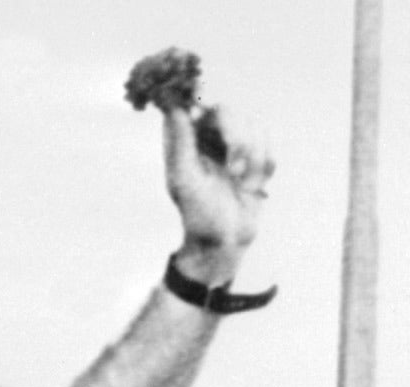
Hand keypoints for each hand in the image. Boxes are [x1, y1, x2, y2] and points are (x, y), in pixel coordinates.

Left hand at [161, 100, 272, 282]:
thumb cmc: (198, 213)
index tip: (208, 92)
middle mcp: (206, 135)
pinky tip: (252, 187)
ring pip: (253, 125)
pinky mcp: (255, 153)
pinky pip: (269, 143)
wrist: (225, 239)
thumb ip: (180, 144)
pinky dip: (264, 167)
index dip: (199, 89)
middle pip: (229, 108)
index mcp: (183, 139)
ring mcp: (232, 142)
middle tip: (234, 169)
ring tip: (240, 184)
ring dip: (252, 159)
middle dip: (238, 139)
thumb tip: (176, 107)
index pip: (191, 98)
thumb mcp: (184, 180)